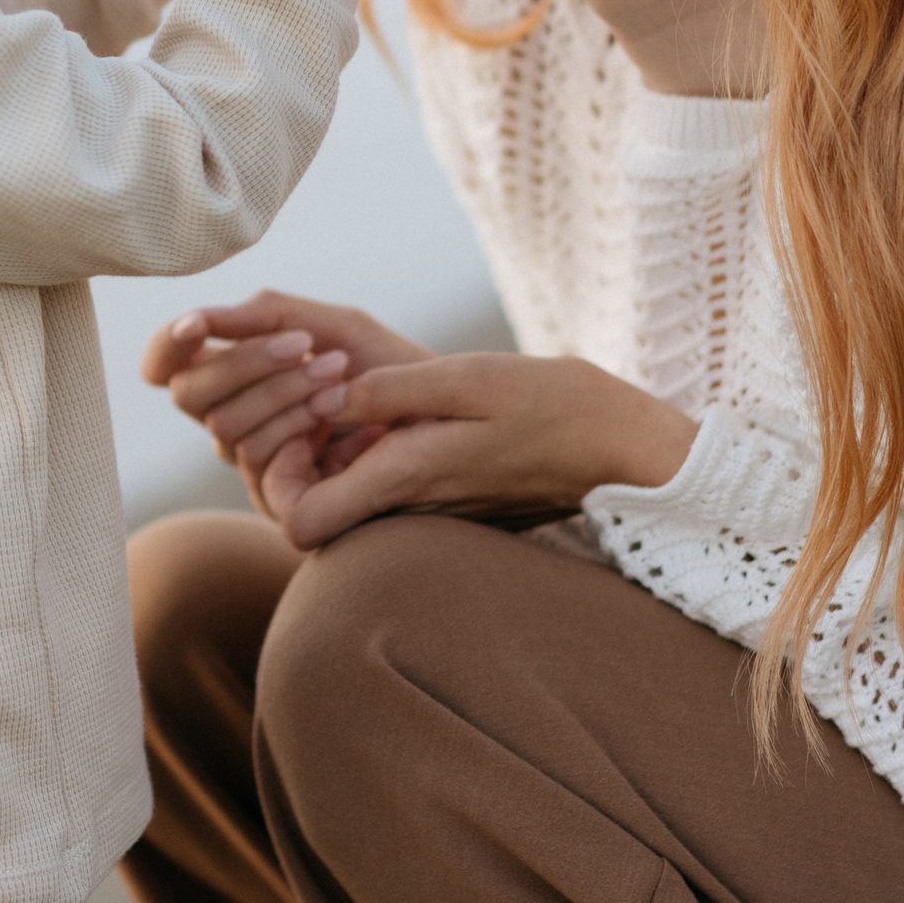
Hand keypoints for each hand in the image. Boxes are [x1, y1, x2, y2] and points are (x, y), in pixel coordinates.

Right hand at [141, 291, 430, 512]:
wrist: (444, 419)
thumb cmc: (388, 369)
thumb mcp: (332, 327)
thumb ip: (265, 316)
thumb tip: (198, 319)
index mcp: (234, 380)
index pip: (165, 368)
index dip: (167, 346)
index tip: (197, 325)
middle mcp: (233, 426)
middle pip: (190, 394)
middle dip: (247, 362)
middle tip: (307, 346)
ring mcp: (255, 467)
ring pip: (225, 427)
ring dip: (284, 392)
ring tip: (341, 376)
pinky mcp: (282, 503)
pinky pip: (260, 460)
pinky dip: (299, 424)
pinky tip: (343, 414)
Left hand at [265, 353, 697, 550]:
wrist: (623, 449)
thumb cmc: (554, 406)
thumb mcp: (469, 378)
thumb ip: (391, 390)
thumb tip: (324, 397)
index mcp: (405, 479)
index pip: (301, 524)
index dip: (280, 478)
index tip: (300, 425)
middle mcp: (408, 508)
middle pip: (313, 518)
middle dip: (297, 464)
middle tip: (314, 405)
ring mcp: (428, 510)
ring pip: (348, 503)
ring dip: (334, 457)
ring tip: (348, 400)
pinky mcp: (447, 501)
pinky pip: (384, 493)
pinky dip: (370, 459)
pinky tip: (389, 413)